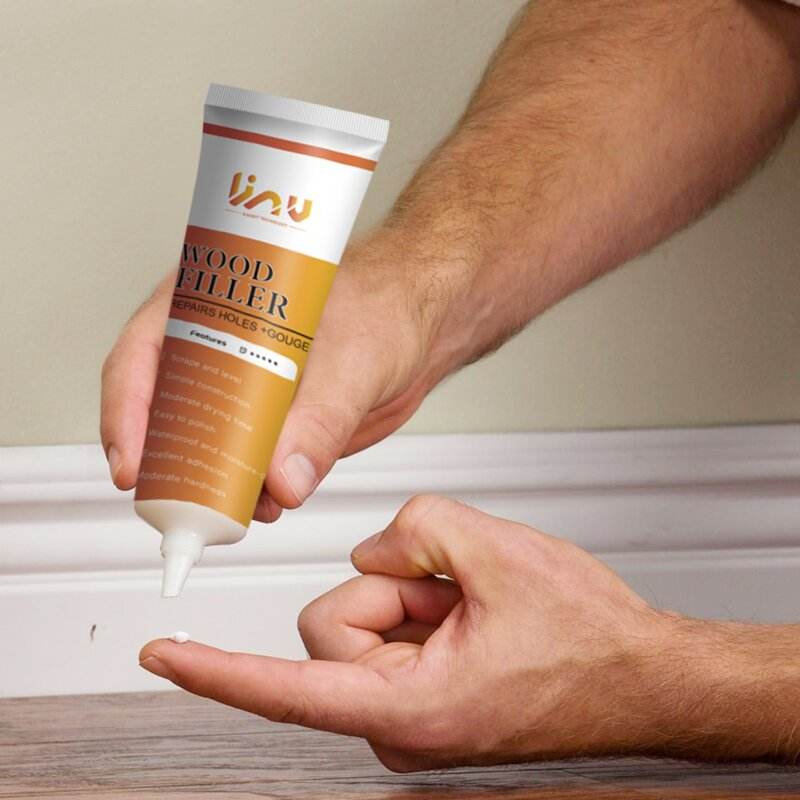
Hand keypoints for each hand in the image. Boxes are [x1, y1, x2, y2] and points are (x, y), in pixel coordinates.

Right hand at [100, 232, 442, 521]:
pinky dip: (250, 489)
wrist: (424, 326)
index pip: (143, 355)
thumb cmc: (386, 305)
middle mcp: (220, 347)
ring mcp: (246, 388)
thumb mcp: (354, 356)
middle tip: (180, 505)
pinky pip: (246, 461)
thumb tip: (284, 479)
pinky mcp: (274, 422)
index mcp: (215, 303)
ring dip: (209, 483)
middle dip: (165, 463)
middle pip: (162, 410)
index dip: (127, 412)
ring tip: (233, 509)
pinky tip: (266, 502)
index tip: (134, 465)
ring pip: (202, 443)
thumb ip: (321, 419)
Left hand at [139, 495, 675, 770]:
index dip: (216, 668)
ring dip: (414, 594)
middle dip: (387, 590)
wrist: (642, 675)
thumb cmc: (587, 638)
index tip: (164, 654)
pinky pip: (392, 628)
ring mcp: (411, 709)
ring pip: (363, 620)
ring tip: (475, 602)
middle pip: (332, 624)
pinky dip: (424, 604)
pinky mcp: (424, 692)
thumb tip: (375, 549)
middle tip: (455, 589)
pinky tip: (474, 610)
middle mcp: (398, 721)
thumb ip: (411, 528)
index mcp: (408, 709)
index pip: (284, 687)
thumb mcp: (496, 550)